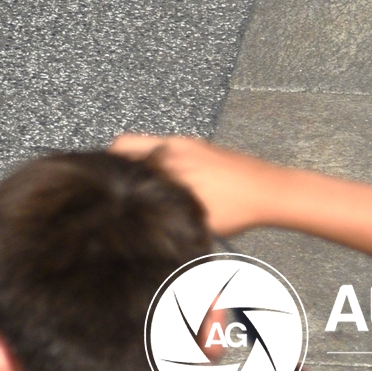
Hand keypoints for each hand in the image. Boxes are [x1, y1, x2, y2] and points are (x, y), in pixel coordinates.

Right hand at [108, 134, 285, 238]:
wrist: (273, 192)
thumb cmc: (238, 207)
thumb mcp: (197, 217)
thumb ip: (165, 214)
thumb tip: (139, 227)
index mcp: (168, 157)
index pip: (120, 149)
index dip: (104, 164)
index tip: (98, 180)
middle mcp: (173, 144)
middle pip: (128, 143)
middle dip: (117, 161)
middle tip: (115, 186)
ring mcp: (188, 143)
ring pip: (149, 148)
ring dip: (141, 164)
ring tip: (143, 190)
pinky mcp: (202, 147)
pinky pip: (168, 151)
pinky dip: (162, 165)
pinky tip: (172, 189)